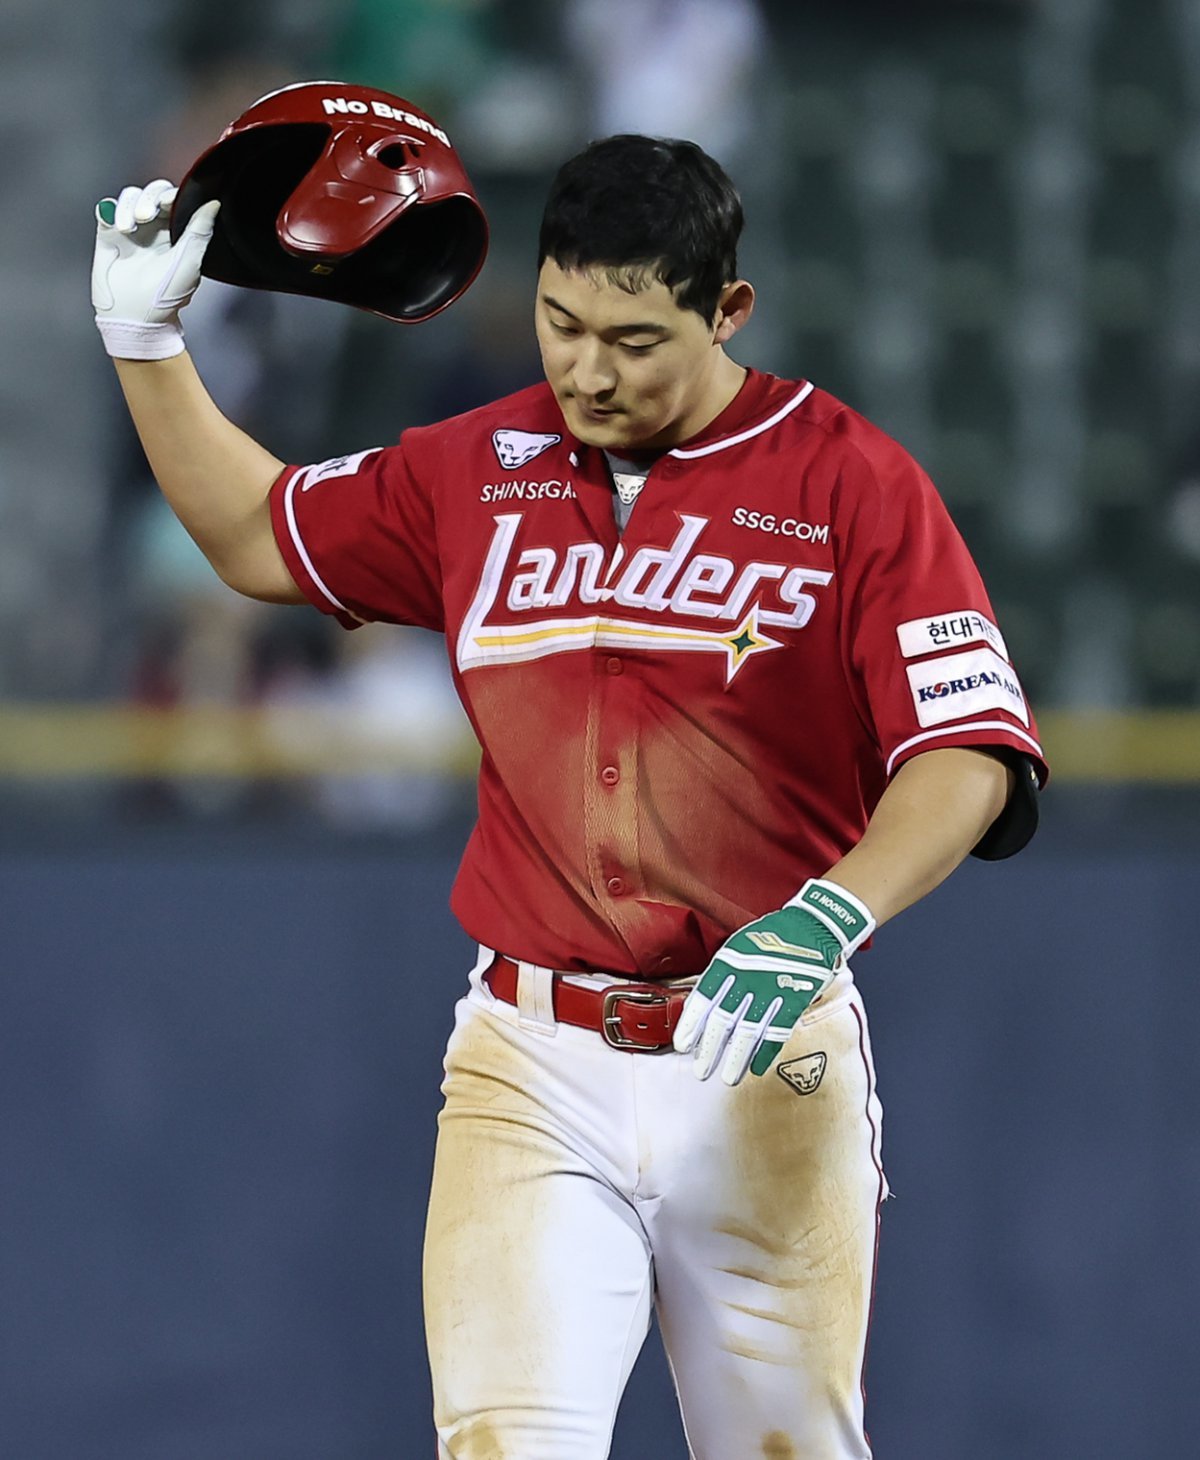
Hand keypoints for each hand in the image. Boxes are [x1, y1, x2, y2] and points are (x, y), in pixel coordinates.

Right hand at [92, 180, 219, 358]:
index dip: (169, 194)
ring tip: (128, 228)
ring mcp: (130, 230)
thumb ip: (201, 229)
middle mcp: (153, 228)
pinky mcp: (109, 234)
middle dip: (148, 198)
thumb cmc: (166, 294)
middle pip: (150, 193)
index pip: (173, 199)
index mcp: (175, 232)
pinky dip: (111, 209)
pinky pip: (107, 208)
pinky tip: (117, 224)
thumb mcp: (190, 261)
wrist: (136, 316)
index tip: (167, 203)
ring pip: (129, 198)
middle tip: (146, 216)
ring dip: (129, 206)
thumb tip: (214, 203)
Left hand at [673, 878, 874, 1085]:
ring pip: (749, 1032)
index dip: (691, 1025)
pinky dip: (766, 1052)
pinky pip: (778, 1032)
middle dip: (710, 1050)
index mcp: (729, 962)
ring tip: (728, 1078)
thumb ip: (722, 976)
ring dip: (737, 1059)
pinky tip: (757, 1068)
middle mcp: (748, 978)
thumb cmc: (771, 937)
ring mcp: (772, 990)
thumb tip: (705, 1007)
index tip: (682, 1045)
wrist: (812, 925)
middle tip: (701, 1071)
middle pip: (723, 1021)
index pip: (704, 998)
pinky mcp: (795, 1000)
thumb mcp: (738, 947)